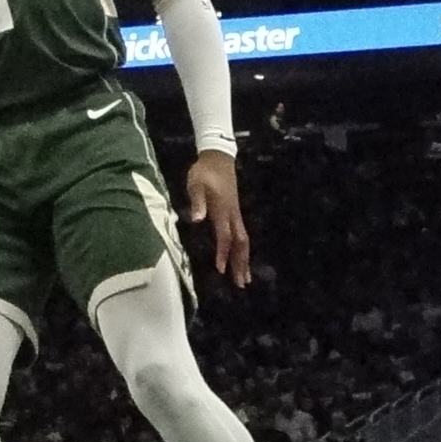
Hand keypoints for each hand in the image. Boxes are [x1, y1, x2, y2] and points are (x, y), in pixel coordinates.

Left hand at [181, 151, 250, 286]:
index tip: (221, 270)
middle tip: (240, 283)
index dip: (223, 253)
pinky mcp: (235, 212)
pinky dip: (243, 250)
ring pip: (244, 241)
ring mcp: (236, 214)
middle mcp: (232, 215)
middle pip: (240, 243)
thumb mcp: (195, 184)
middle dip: (241, 264)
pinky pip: (242, 235)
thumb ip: (197, 202)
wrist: (218, 158)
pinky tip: (242, 258)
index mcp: (222, 210)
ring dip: (244, 260)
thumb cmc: (203, 172)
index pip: (224, 236)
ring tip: (245, 278)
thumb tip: (197, 219)